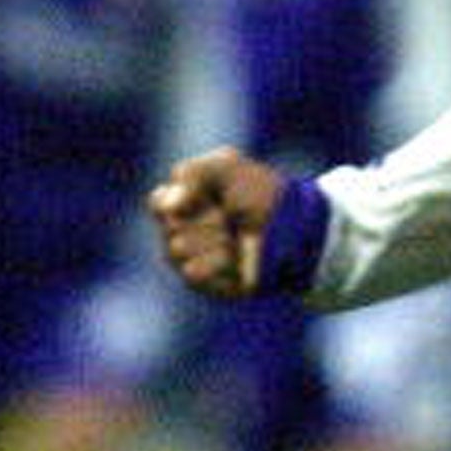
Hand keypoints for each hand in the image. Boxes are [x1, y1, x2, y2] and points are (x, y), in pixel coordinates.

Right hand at [147, 146, 287, 298]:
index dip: (181, 197)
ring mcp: (191, 260)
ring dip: (214, 238)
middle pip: (169, 225)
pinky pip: (193, 271)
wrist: (294, 225)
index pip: (157, 202)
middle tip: (231, 215)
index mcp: (182, 202)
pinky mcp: (204, 283)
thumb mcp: (228, 166)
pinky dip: (217, 261)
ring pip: (178, 248)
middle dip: (205, 216)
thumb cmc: (260, 193)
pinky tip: (235, 257)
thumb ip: (192, 173)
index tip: (209, 193)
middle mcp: (180, 232)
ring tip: (236, 236)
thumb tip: (168, 206)